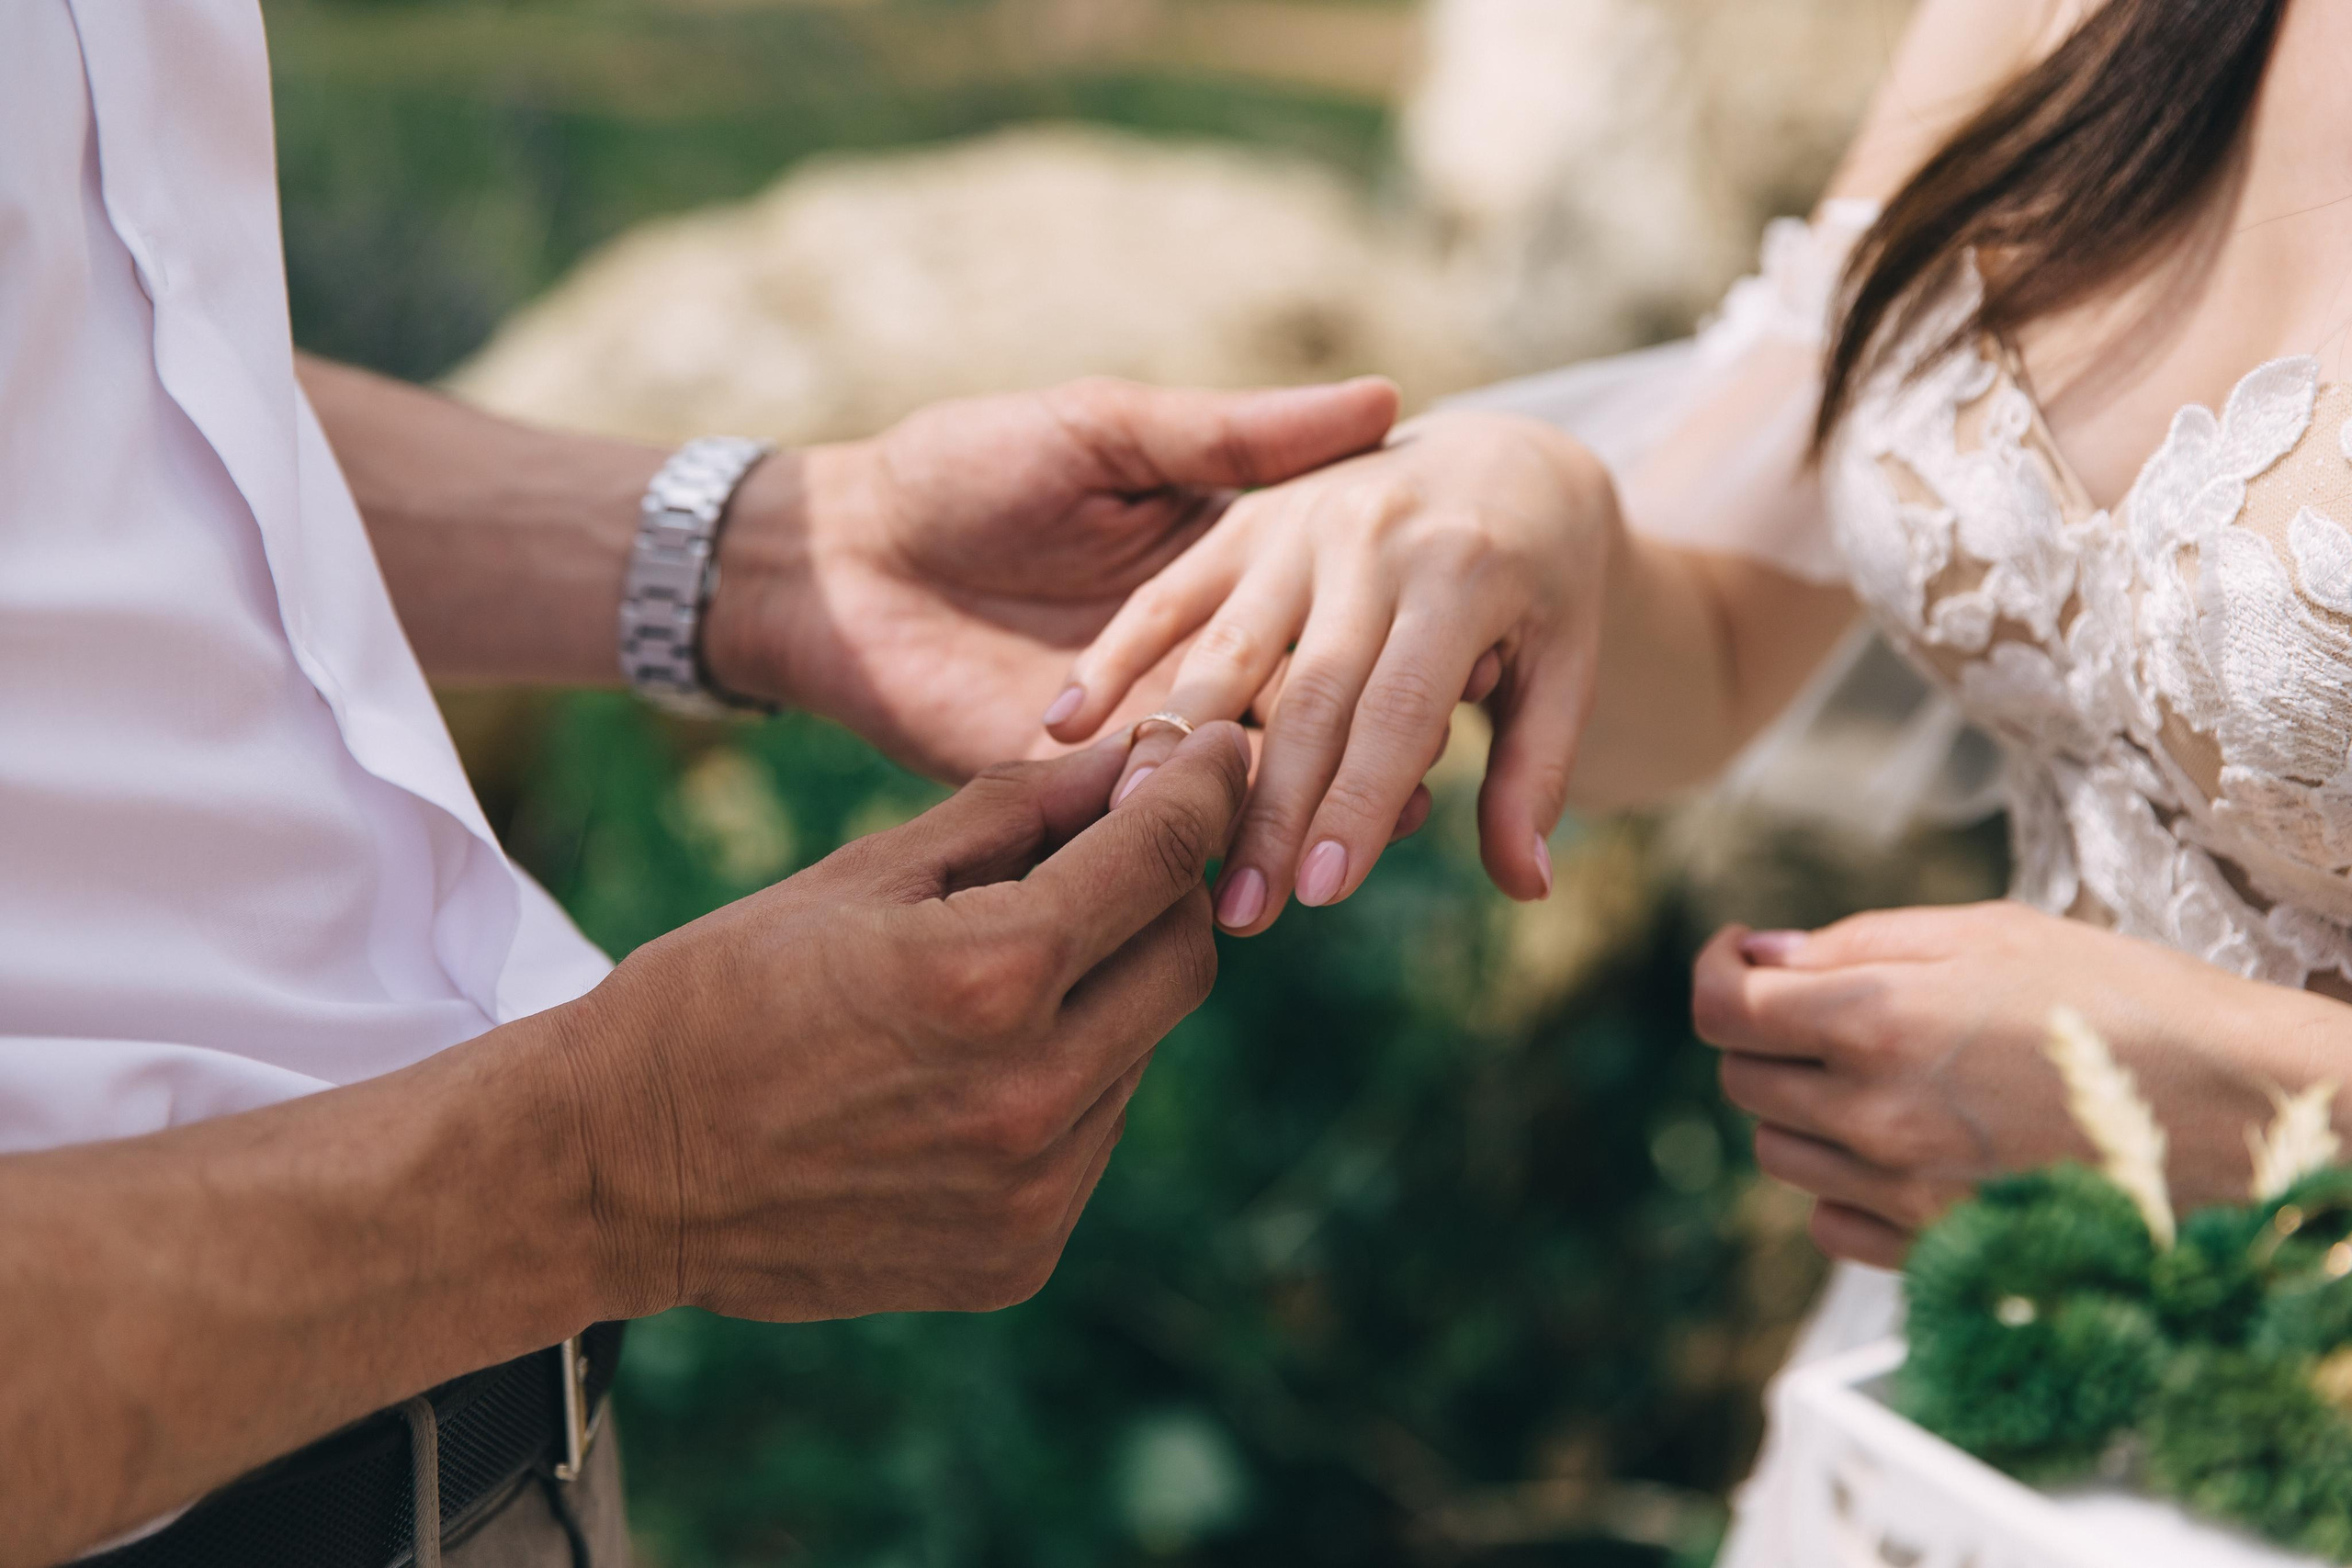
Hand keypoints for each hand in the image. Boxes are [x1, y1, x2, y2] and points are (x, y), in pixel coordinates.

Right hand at [553, 720, 1250, 1320]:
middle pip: (1185, 960)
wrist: (615, 1170)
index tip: (1221, 756)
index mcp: (989, 977)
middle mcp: (1033, 1096)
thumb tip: (1128, 761)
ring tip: (1007, 973)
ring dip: (1109, 995)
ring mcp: (1031, 1192)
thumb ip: (1011, 814)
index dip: (1203, 790)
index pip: (1161, 857)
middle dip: (1168, 894)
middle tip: (1121, 856)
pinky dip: (1068, 1085)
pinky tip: (977, 1068)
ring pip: (1142, 1054)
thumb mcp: (860, 876)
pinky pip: (1093, 1140)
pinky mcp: (1018, 1257)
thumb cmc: (720, 994)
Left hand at [702, 377, 1397, 781]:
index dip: (1391, 635)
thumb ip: (1234, 437)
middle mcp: (1187, 659)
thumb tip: (1382, 401)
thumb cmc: (962, 466)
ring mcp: (1131, 731)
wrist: (833, 550)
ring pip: (1242, 776)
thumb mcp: (1107, 429)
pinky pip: (1154, 822)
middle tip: (1438, 757)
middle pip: (1299, 709)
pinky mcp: (1069, 790)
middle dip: (1362, 739)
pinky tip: (1274, 845)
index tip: (1475, 651)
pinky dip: (1215, 837)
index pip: (1324, 616)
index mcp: (1210, 570)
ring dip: (1310, 800)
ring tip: (1388, 818)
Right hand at [1049, 410, 1618, 930]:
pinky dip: (1113, 656)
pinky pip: (1168, 593)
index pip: (1401, 710)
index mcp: (1463, 570)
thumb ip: (1535, 773)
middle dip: (1269, 810)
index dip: (1360, 802)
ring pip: (1227, 648)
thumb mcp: (1566, 665)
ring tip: (1139, 834)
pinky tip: (1063, 730)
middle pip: (1309, 695)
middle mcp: (1373, 537)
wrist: (1505, 458)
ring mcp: (1298, 522)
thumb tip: (1526, 888)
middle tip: (1240, 912)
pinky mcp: (1243, 518)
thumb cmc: (1542, 586)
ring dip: (1178, 746)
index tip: (1323, 893)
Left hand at [1693, 901, 2349, 1267]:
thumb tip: (1761, 953)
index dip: (1716, 974)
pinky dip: (1844, 1187)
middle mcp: (1874, 1115)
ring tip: (1882, 1077)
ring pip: (1779, 1155)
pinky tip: (1902, 1149)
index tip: (1742, 959)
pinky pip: (1833, 1225)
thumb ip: (1859, 943)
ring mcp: (1905, 1194)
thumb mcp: (1994, 933)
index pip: (1722, 1010)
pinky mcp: (1942, 1252)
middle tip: (1828, 1011)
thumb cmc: (2132, 1004)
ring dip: (1803, 1112)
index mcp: (1877, 1020)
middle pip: (1743, 1081)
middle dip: (1767, 1037)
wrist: (2246, 1115)